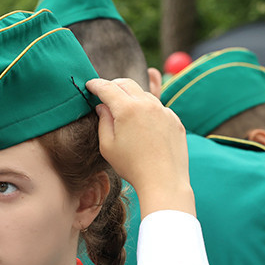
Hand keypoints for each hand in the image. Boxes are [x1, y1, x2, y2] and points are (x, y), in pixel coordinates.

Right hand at [86, 78, 194, 217]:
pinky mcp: (174, 119)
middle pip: (127, 84)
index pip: (107, 88)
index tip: (89, 84)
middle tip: (105, 92)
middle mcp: (147, 104)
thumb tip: (103, 107)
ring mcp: (164, 110)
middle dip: (113, 85)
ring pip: (144, 95)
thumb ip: (103, 121)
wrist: (164, 181)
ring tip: (124, 111)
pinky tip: (143, 126)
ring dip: (132, 98)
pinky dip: (147, 110)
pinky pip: (158, 108)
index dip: (96, 84)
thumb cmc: (132, 166)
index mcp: (127, 109)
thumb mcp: (107, 146)